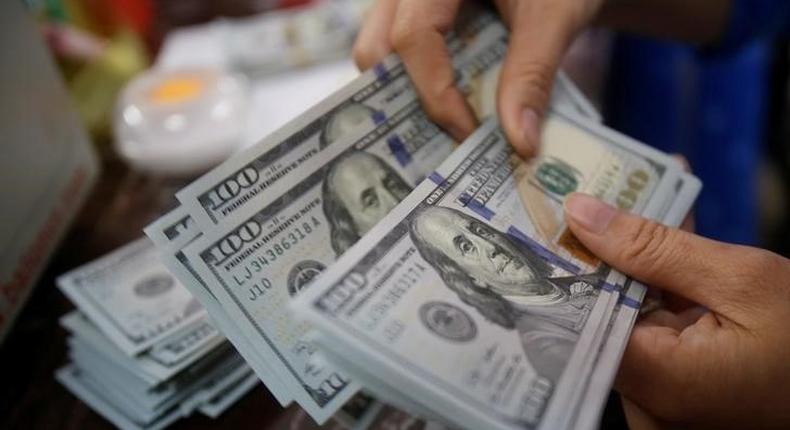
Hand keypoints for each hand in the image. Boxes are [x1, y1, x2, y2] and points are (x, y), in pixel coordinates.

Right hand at [352, 0, 603, 156]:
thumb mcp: (554, 16)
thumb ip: (533, 73)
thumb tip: (519, 143)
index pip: (413, 35)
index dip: (435, 92)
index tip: (468, 133)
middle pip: (378, 46)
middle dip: (405, 99)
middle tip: (448, 138)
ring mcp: (411, 0)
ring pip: (382, 50)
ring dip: (410, 93)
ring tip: (451, 126)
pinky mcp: (422, 13)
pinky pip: (403, 51)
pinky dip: (423, 83)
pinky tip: (456, 107)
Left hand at [563, 192, 789, 428]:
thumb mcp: (742, 280)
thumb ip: (654, 247)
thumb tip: (582, 214)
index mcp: (660, 384)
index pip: (576, 319)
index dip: (564, 265)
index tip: (554, 217)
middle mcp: (649, 405)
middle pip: (600, 316)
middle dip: (604, 253)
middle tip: (595, 198)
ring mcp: (661, 402)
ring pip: (626, 318)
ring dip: (635, 266)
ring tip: (639, 206)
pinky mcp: (674, 391)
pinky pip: (650, 333)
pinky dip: (658, 292)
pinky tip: (667, 244)